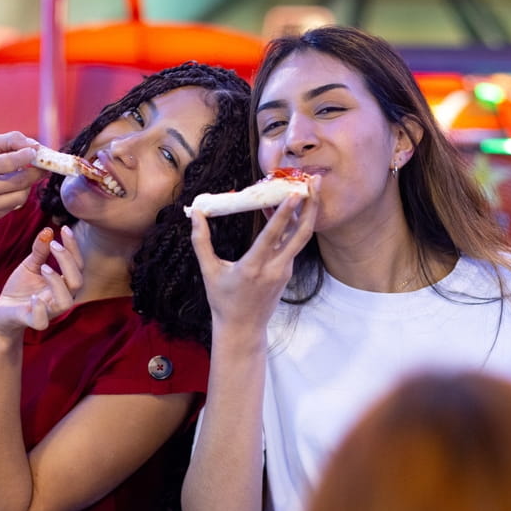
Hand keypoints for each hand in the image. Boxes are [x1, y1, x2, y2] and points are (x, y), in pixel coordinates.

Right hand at [0, 131, 43, 222]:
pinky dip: (18, 194)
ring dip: (28, 184)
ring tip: (23, 175)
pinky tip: (10, 188)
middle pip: (19, 181)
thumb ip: (9, 140)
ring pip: (21, 196)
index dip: (27, 156)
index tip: (35, 152)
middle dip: (36, 172)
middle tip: (43, 165)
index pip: (8, 162)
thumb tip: (34, 145)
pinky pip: (15, 205)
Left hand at [0, 226, 83, 332]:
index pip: (77, 265)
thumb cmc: (20, 289)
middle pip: (77, 282)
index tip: (64, 228)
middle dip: (68, 261)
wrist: (0, 312)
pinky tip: (32, 297)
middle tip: (53, 245)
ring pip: (65, 302)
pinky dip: (39, 309)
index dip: (73, 247)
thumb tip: (48, 230)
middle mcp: (59, 298)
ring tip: (43, 267)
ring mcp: (46, 311)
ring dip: (57, 282)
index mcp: (63, 285)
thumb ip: (39, 251)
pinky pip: (41, 322)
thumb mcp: (29, 266)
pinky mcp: (30, 321)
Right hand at [191, 176, 319, 331]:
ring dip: (306, 212)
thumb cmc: (223, 300)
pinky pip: (293, 243)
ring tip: (308, 188)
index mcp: (253, 267)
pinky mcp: (287, 271)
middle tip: (316, 182)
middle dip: (312, 206)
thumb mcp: (209, 271)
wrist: (243, 328)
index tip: (295, 193)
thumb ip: (201, 241)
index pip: (273, 235)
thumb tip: (195, 213)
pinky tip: (286, 208)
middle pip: (302, 233)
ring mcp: (284, 270)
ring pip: (301, 237)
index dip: (285, 213)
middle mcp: (274, 268)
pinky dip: (293, 224)